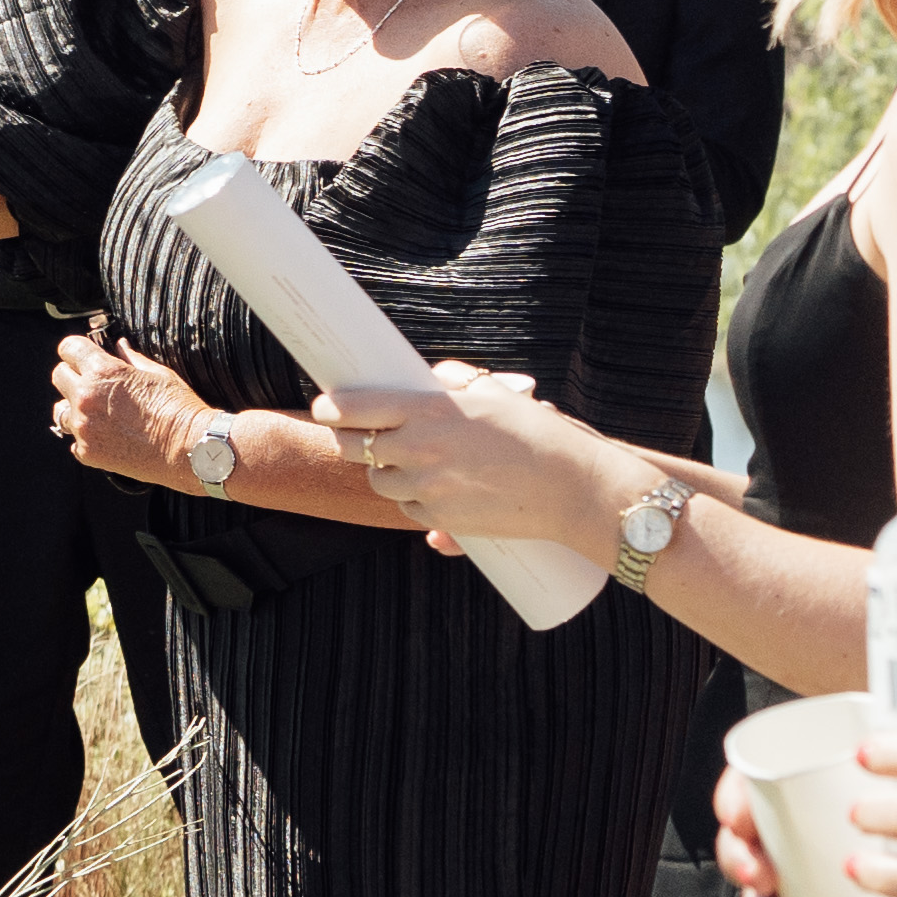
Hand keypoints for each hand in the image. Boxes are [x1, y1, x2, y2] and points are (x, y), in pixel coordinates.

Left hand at [50, 329, 214, 483]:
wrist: (190, 449)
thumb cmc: (179, 409)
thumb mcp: (157, 373)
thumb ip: (130, 358)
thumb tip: (119, 347)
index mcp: (102, 372)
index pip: (68, 348)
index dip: (78, 351)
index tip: (84, 356)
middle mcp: (86, 397)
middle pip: (58, 376)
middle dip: (74, 376)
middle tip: (94, 385)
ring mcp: (84, 427)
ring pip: (60, 411)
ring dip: (74, 408)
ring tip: (99, 414)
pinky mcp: (87, 452)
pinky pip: (74, 440)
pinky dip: (87, 438)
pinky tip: (109, 437)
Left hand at [313, 361, 604, 557]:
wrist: (573, 489)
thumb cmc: (538, 435)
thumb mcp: (495, 394)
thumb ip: (453, 383)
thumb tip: (426, 379)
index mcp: (430, 411)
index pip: (357, 408)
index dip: (332, 407)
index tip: (323, 405)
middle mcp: (421, 450)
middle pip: (356, 448)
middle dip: (349, 439)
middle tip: (351, 433)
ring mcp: (427, 487)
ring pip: (378, 480)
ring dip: (381, 470)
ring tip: (401, 459)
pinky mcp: (440, 517)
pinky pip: (407, 507)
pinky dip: (411, 496)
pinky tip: (430, 485)